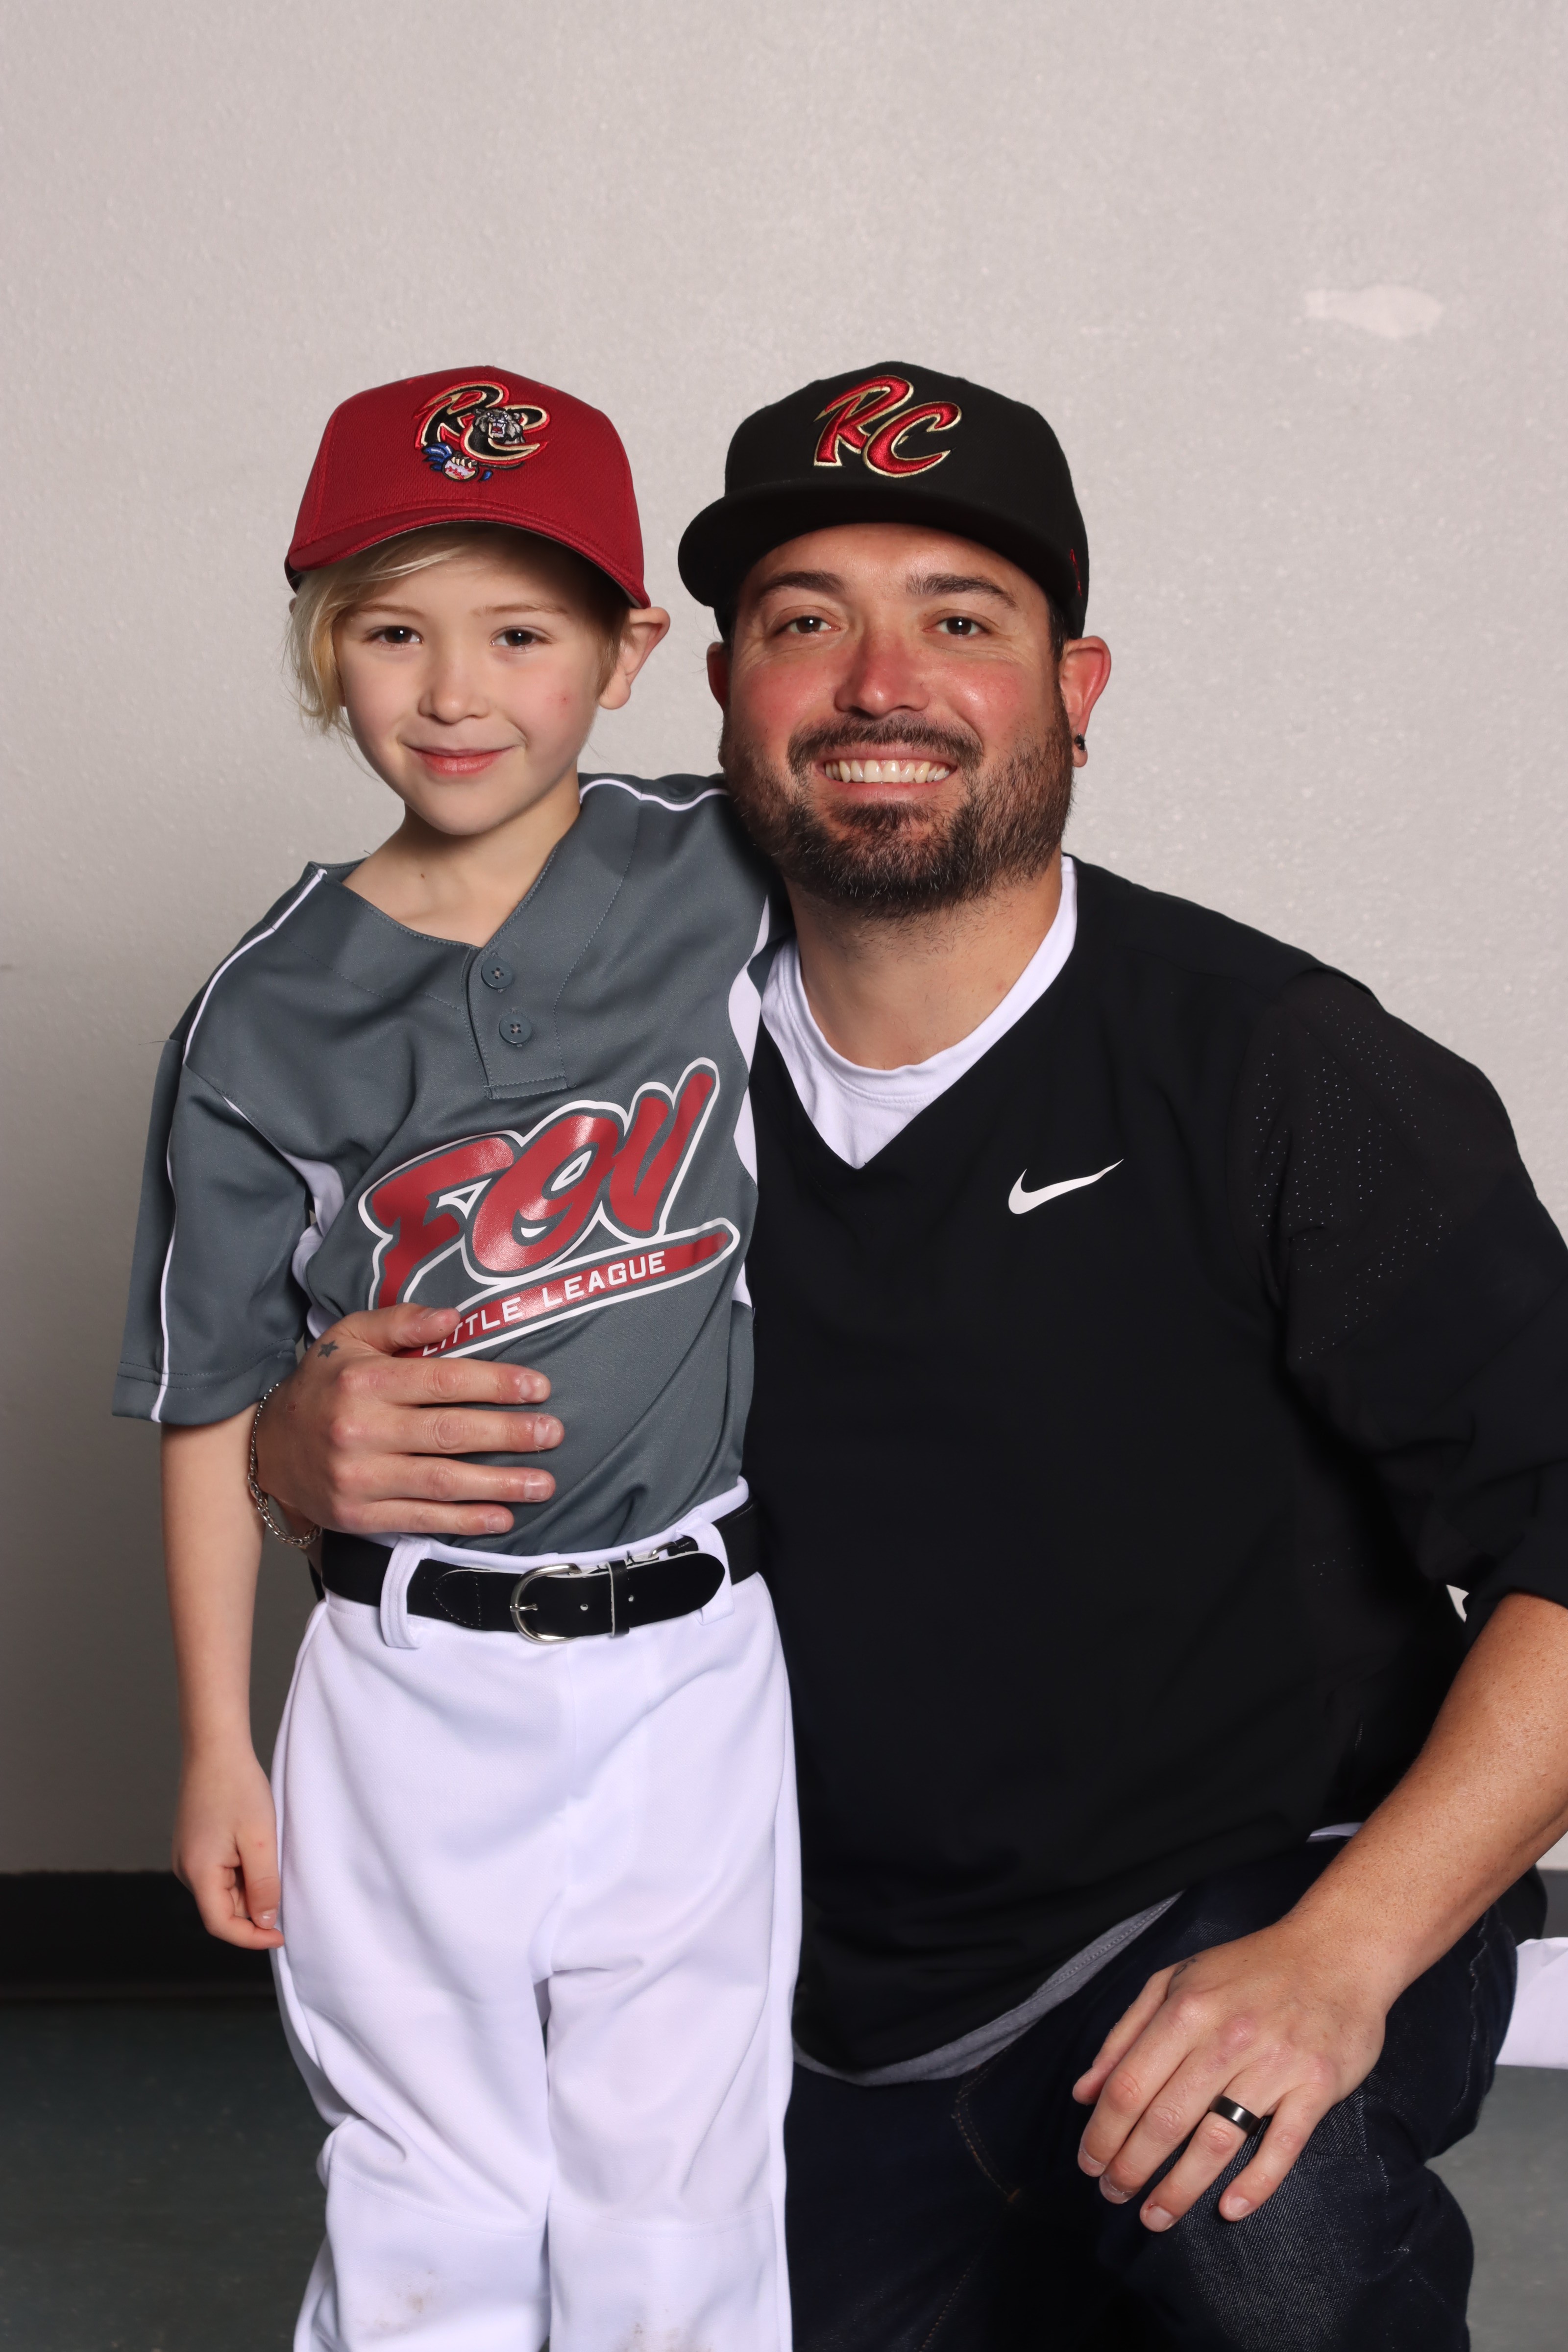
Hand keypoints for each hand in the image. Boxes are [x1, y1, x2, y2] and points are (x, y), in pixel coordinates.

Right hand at [174, 1745, 285, 1950]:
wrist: (214, 1748)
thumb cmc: (237, 1788)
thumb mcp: (261, 1841)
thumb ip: (264, 1885)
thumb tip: (266, 1922)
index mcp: (198, 1873)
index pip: (221, 1925)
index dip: (251, 1938)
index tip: (281, 1937)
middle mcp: (185, 1870)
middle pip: (222, 1909)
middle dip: (254, 1909)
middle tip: (283, 1887)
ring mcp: (187, 1857)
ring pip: (222, 1891)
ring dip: (249, 1888)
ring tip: (269, 1858)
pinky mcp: (193, 1846)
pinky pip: (219, 1872)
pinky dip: (241, 1872)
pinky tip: (256, 1850)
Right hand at [253, 1305, 563, 1538]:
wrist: (266, 1447)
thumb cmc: (323, 1384)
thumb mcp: (352, 1336)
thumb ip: (402, 1322)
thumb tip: (455, 1316)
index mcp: (366, 1381)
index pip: (444, 1380)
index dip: (497, 1384)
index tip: (539, 1388)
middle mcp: (361, 1429)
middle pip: (450, 1433)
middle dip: (510, 1435)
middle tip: (553, 1433)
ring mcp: (359, 1477)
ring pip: (442, 1482)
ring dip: (500, 1484)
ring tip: (544, 1482)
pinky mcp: (358, 1515)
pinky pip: (421, 1518)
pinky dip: (465, 1520)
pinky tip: (502, 1516)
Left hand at [1072, 1920, 1389, 2230]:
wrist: (1336, 1951)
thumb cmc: (1248, 1968)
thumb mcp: (1174, 1981)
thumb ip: (1125, 2034)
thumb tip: (1084, 2092)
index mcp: (1186, 2009)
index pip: (1128, 2086)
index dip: (1102, 2133)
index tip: (1088, 2163)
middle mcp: (1227, 2038)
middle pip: (1165, 2120)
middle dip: (1131, 2167)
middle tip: (1113, 2195)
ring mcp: (1274, 2064)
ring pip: (1216, 2141)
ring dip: (1180, 2188)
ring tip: (1155, 2216)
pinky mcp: (1317, 2086)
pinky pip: (1282, 2146)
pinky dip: (1255, 2184)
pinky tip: (1229, 2210)